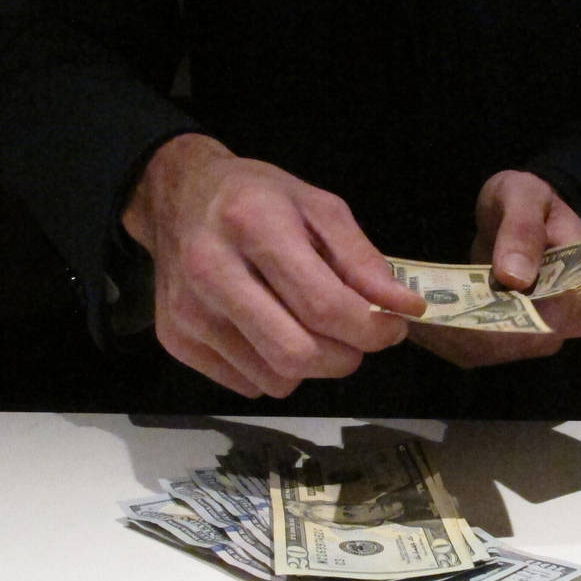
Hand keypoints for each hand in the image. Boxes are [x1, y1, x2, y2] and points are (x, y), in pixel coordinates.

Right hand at [121, 133, 425, 396]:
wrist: (178, 195)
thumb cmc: (258, 199)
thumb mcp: (319, 207)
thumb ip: (363, 259)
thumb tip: (405, 307)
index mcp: (254, 225)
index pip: (323, 306)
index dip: (371, 329)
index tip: (393, 327)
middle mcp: (212, 271)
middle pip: (297, 354)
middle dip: (345, 357)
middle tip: (357, 338)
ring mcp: (188, 311)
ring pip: (276, 379)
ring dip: (311, 366)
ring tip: (310, 327)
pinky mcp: (176, 339)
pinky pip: (249, 385)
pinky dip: (275, 370)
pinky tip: (272, 331)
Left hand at [408, 170, 580, 367]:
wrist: (517, 213)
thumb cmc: (526, 199)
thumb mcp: (523, 197)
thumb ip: (523, 231)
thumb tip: (517, 278)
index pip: (555, 315)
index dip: (512, 317)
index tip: (464, 307)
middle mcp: (568, 318)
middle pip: (526, 341)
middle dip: (476, 332)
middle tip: (427, 315)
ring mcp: (542, 334)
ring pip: (499, 351)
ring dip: (457, 339)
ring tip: (419, 319)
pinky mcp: (514, 340)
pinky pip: (481, 351)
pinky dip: (450, 340)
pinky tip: (422, 325)